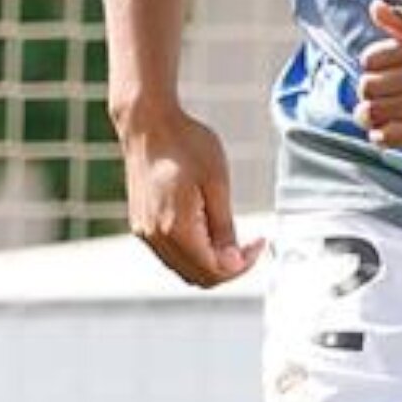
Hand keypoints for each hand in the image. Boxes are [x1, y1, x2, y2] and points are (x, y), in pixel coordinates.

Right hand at [119, 108, 262, 287]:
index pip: (214, 271)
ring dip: (210, 262)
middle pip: (198, 277)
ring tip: (231, 237)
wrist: (147, 123)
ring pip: (183, 269)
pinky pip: (171, 254)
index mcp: (175, 229)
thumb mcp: (217, 182)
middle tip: (250, 245)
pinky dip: (193, 252)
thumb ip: (224, 227)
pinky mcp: (142, 224)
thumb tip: (232, 260)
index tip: (259, 244)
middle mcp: (155, 237)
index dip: (243, 265)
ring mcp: (145, 232)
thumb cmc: (184, 144)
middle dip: (228, 267)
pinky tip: (208, 229)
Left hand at [356, 0, 401, 147]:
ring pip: (376, 112)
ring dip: (367, 114)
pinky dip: (380, 135)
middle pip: (369, 86)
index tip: (381, 68)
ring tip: (373, 113)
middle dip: (368, 89)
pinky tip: (386, 129)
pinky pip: (392, 137)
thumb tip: (375, 8)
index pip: (372, 58)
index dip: (370, 64)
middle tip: (377, 91)